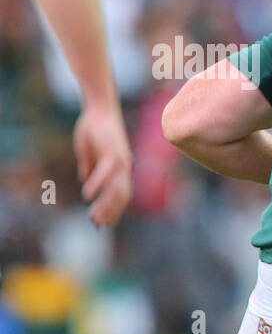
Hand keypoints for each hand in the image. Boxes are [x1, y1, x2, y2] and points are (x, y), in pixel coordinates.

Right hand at [73, 100, 132, 225]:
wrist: (99, 108)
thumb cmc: (94, 129)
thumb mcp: (89, 153)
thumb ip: (90, 168)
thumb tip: (86, 181)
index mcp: (120, 168)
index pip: (120, 195)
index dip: (113, 210)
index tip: (102, 223)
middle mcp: (124, 167)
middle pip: (121, 196)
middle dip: (110, 212)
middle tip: (97, 225)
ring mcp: (120, 160)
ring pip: (116, 188)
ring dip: (105, 204)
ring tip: (94, 217)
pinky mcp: (112, 152)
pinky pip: (106, 172)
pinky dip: (97, 184)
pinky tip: (87, 195)